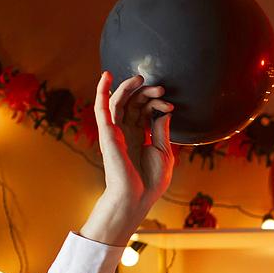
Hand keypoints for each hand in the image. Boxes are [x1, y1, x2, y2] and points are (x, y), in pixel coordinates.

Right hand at [82, 72, 173, 245]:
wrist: (137, 197)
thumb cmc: (151, 181)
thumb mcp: (164, 152)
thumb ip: (161, 131)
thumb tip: (164, 112)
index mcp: (139, 136)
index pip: (145, 111)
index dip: (157, 104)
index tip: (172, 106)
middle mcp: (125, 132)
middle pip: (133, 103)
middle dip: (147, 93)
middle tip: (162, 89)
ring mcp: (115, 131)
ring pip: (119, 101)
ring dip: (130, 87)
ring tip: (142, 78)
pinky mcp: (107, 133)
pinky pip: (102, 108)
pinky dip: (102, 91)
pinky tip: (106, 76)